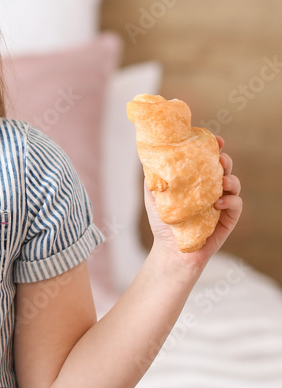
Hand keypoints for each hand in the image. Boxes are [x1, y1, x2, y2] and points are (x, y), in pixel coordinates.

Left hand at [145, 135, 242, 269]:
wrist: (170, 248)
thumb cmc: (163, 219)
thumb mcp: (153, 194)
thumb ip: (154, 176)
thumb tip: (150, 155)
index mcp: (196, 179)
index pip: (208, 158)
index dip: (213, 147)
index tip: (215, 140)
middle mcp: (211, 187)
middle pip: (224, 167)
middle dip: (224, 159)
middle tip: (219, 158)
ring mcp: (222, 202)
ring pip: (234, 182)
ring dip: (230, 178)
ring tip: (220, 180)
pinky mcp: (228, 217)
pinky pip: (237, 203)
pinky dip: (230, 200)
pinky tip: (217, 202)